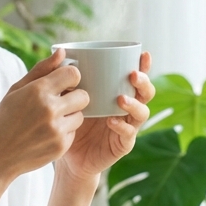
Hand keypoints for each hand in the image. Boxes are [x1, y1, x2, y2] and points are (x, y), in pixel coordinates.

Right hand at [0, 51, 89, 184]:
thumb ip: (41, 69)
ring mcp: (57, 130)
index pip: (74, 74)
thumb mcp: (16, 90)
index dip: (70, 77)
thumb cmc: (4, 119)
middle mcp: (50, 109)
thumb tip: (62, 51)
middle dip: (74, 97)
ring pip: (81, 115)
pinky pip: (74, 132)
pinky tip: (47, 134)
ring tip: (50, 120)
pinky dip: (64, 132)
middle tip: (59, 102)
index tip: (63, 83)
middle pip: (83, 95)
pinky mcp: (61, 146)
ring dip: (70, 115)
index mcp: (38, 91)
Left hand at [58, 52, 153, 180]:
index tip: (144, 54)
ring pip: (142, 113)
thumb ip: (63, 76)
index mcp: (117, 93)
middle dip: (143, 82)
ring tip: (121, 99)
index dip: (144, 65)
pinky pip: (128, 134)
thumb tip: (59, 51)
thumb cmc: (66, 120)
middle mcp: (126, 108)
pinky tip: (111, 121)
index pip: (135, 77)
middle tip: (133, 75)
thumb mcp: (64, 96)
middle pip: (145, 93)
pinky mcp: (122, 144)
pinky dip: (122, 126)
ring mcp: (126, 126)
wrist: (64, 154)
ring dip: (134, 104)